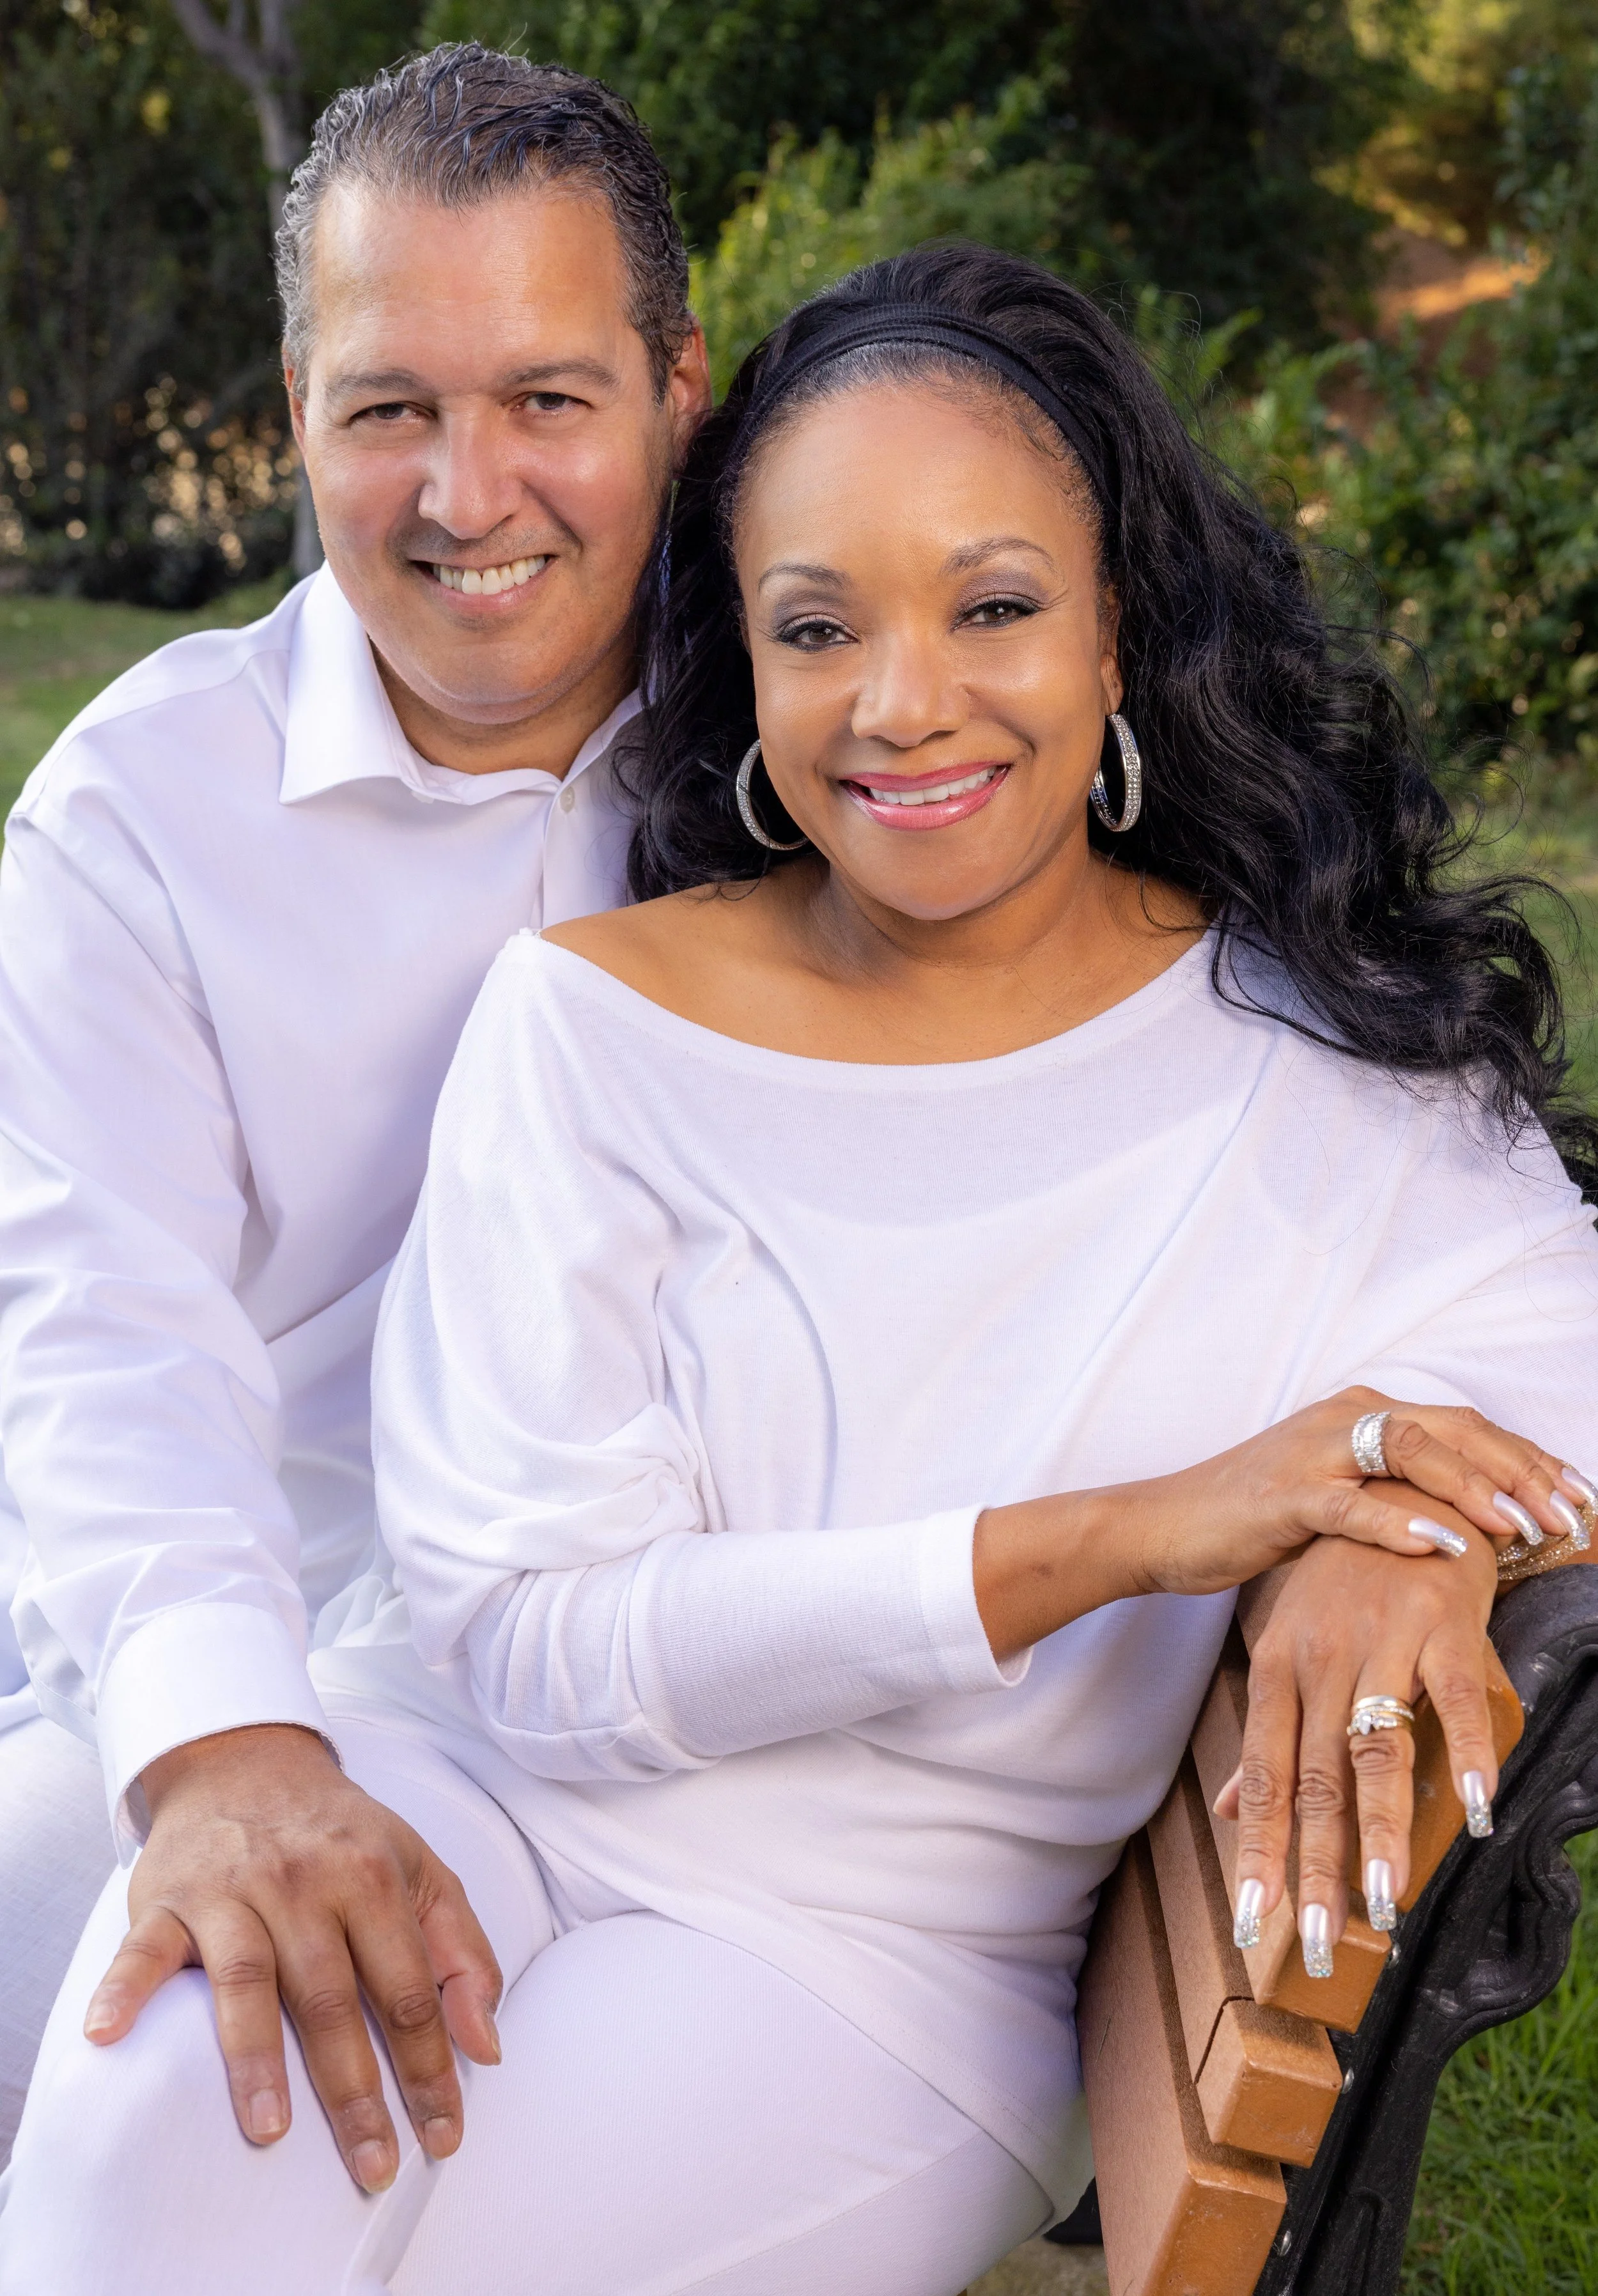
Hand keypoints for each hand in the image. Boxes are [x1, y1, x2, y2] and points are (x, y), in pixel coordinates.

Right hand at [83, 1724, 501, 2191]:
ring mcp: (230, 1890)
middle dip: (355, 2090)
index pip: (408, 1992)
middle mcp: (302, 1884)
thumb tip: (487, 2046)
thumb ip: (465, 1954)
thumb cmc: (343, 1835)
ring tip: (271, 2128)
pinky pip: (141, 1950)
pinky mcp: (166, 1897)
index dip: (430, 2068)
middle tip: (373, 2165)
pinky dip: (124, 1990)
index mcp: (372, 1879)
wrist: (249, 1760)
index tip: (443, 2135)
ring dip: (255, 2058)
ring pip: (245, 1979)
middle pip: (331, 2000)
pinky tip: (109, 2035)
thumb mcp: (423, 1871)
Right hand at [976, 1384, 1585, 1658]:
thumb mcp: (1334, 1498)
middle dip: (1520, 1471)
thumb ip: (1394, 1495)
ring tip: (1522, 1528)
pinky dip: (1398, 1525)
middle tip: (1570, 1513)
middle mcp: (1342, 1418)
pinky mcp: (1282, 1496)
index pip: (1464, 1425)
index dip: (1527, 1457)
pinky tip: (1440, 1547)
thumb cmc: (1250, 1519)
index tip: (1579, 1494)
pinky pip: (1350, 1506)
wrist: (1163, 1526)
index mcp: (1360, 1413)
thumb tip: (1471, 1525)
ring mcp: (1312, 1452)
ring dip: (1474, 1489)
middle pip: (1453, 1429)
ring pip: (1412, 1453)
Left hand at [1216, 1507, 1497, 1955]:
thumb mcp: (1288, 1649)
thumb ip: (1267, 1739)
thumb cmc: (1340, 1581)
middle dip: (1314, 1869)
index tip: (1253, 1927)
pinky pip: (1455, 1699)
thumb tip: (1233, 1812)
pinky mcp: (1442, 1626)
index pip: (1266, 1780)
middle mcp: (1321, 1663)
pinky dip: (1469, 1754)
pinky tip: (1477, 1810)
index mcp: (1277, 1671)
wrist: (1395, 1483)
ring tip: (1382, 1903)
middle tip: (1315, 1946)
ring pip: (1376, 1752)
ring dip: (1380, 1832)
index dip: (1260, 1855)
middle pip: (1316, 1782)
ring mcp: (1381, 1644)